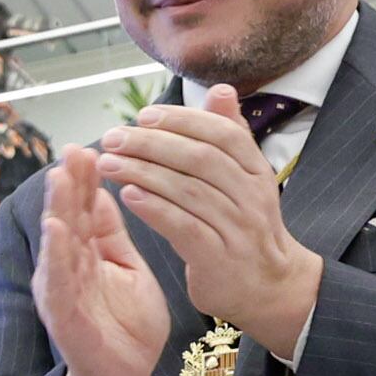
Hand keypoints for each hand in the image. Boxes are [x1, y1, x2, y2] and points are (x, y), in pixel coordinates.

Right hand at [34, 145, 169, 375]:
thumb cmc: (126, 324)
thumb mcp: (126, 269)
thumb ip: (113, 235)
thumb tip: (105, 192)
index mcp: (86, 254)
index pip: (84, 209)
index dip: (86, 178)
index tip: (91, 144)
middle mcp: (67, 267)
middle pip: (67, 218)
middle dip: (69, 184)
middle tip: (72, 149)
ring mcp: (62, 290)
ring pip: (58, 243)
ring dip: (57, 209)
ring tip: (60, 178)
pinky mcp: (64, 315)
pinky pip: (58, 281)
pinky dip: (56, 255)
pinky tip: (57, 231)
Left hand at [92, 90, 322, 355]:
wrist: (266, 287)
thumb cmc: (243, 226)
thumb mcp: (244, 179)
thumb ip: (229, 136)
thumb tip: (221, 89)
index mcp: (257, 170)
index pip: (221, 133)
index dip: (181, 120)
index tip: (142, 115)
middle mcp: (251, 196)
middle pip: (199, 158)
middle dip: (151, 143)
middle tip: (112, 137)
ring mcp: (237, 228)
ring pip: (186, 190)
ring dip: (142, 172)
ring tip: (108, 163)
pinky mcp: (218, 257)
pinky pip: (183, 226)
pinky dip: (154, 209)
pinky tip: (127, 196)